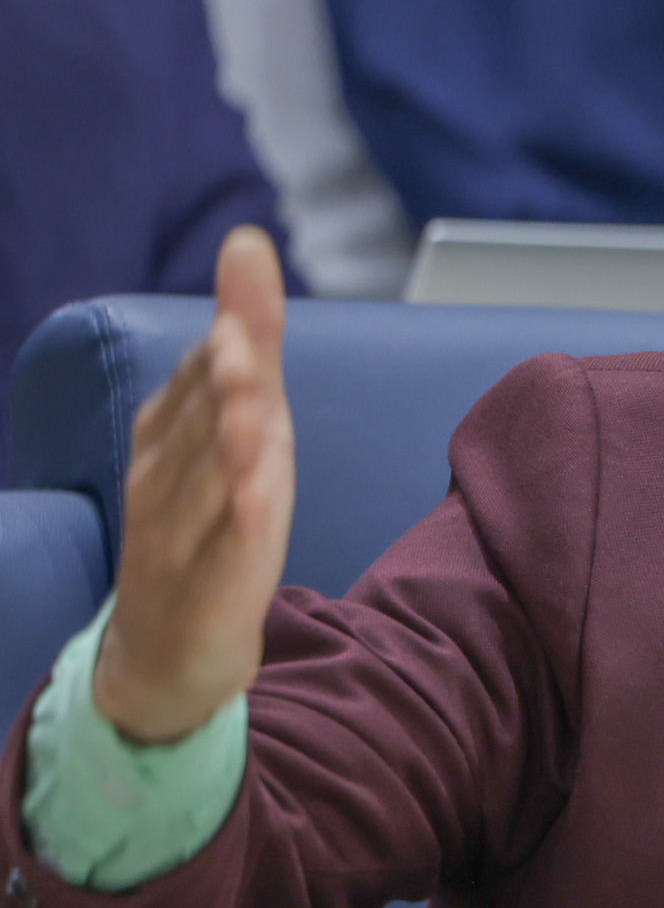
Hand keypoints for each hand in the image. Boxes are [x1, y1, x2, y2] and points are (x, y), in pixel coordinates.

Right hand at [93, 227, 294, 742]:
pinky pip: (223, 553)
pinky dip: (240, 522)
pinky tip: (256, 494)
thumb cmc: (208, 531)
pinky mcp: (204, 593)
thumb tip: (249, 250)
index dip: (233, 322)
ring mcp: (177, 539)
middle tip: (242, 329)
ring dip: (230, 435)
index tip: (246, 256)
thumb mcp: (236, 439)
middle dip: (224, 371)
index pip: (204, 371)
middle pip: (203, 417)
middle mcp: (164, 481)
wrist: (165, 657)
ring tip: (250, 388)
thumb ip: (246, 354)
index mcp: (168, 440)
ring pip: (209, 480)